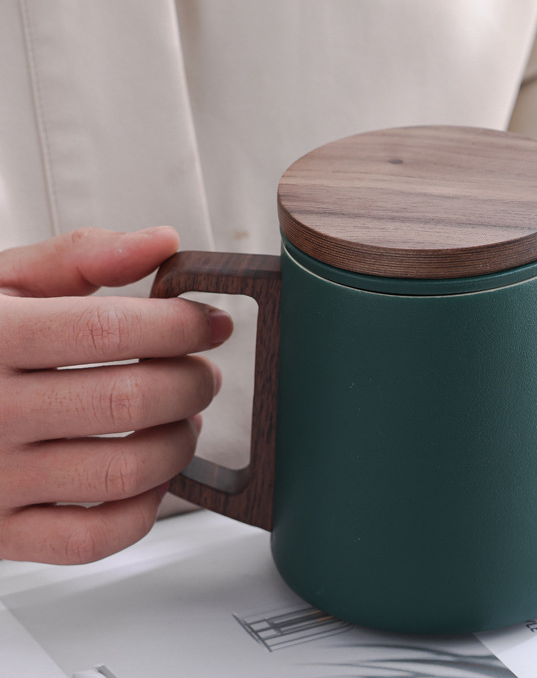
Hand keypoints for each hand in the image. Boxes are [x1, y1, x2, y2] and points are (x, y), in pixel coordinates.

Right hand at [0, 227, 231, 563]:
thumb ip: (80, 255)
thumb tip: (160, 242)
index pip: (114, 329)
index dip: (181, 325)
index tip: (209, 323)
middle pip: (130, 400)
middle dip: (192, 382)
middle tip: (203, 372)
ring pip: (124, 471)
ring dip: (179, 442)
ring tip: (183, 418)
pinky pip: (93, 539)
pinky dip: (144, 509)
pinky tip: (150, 476)